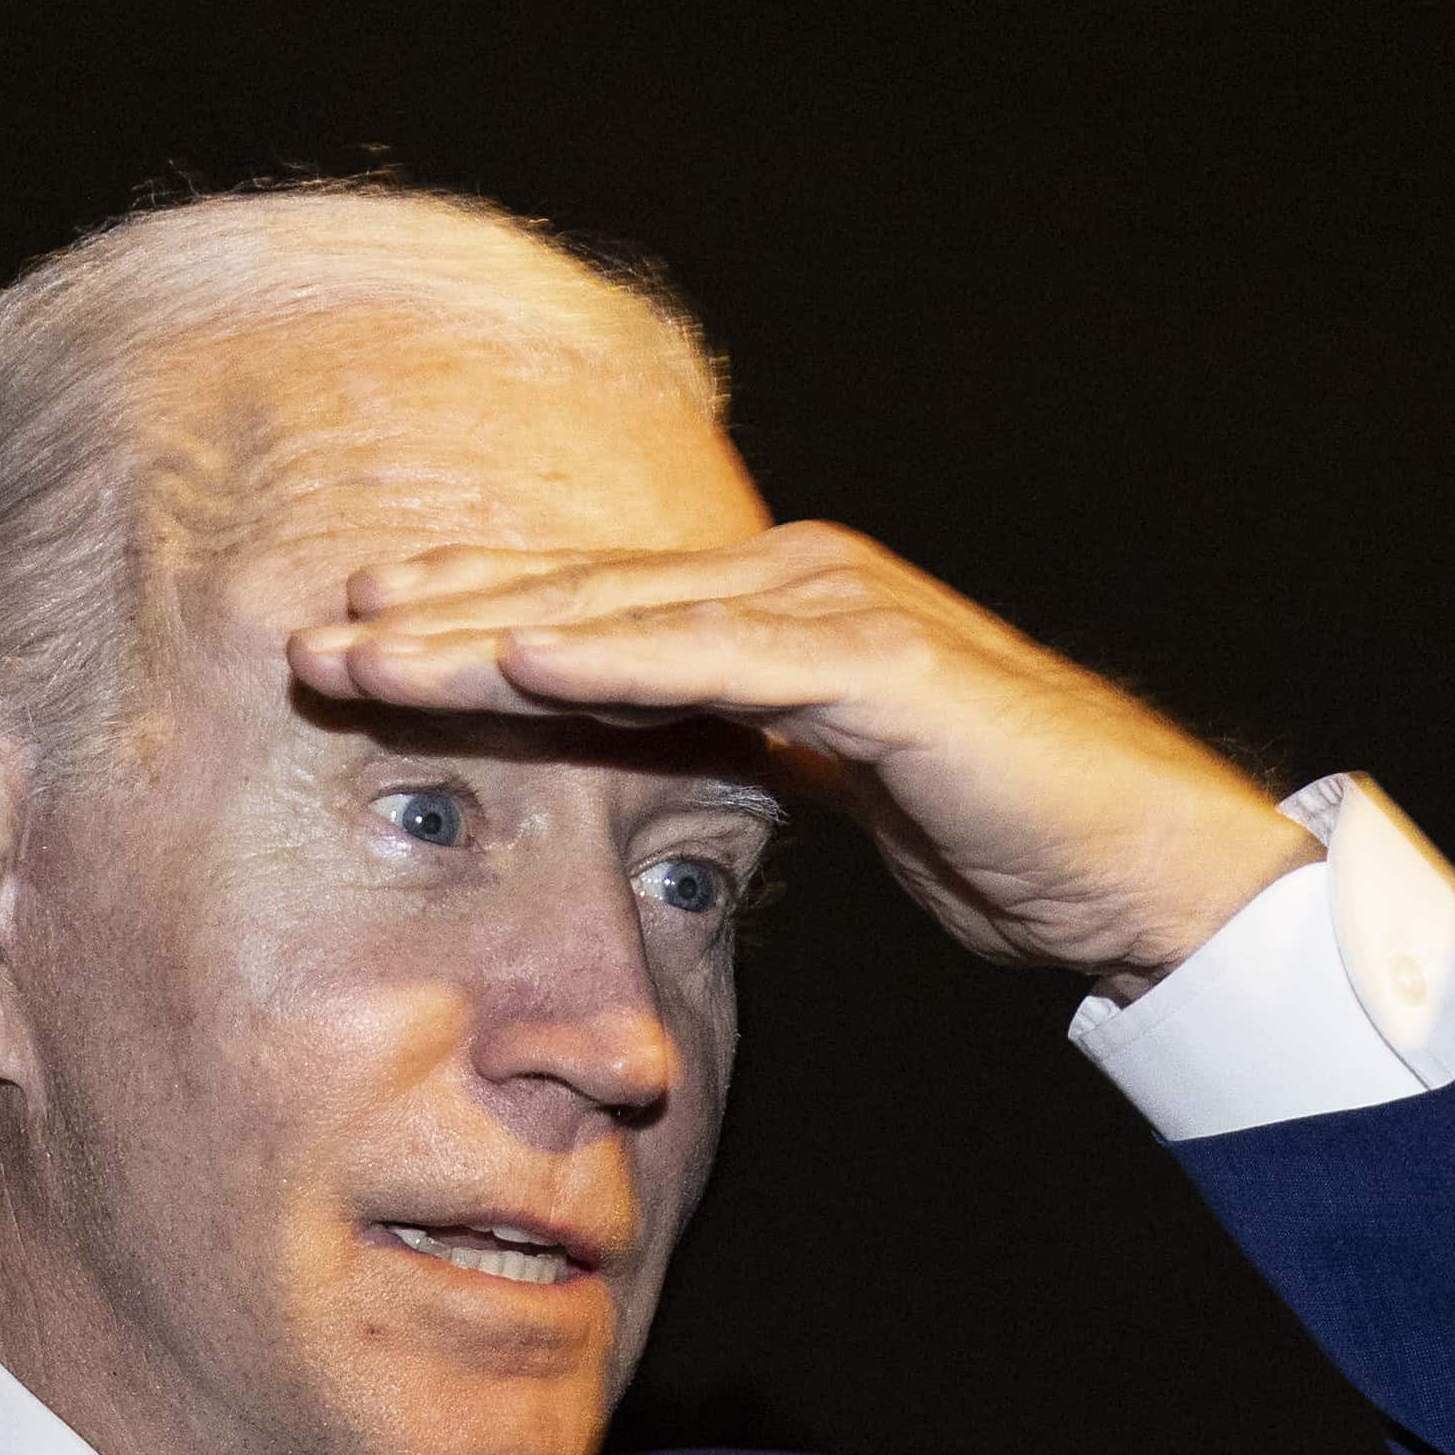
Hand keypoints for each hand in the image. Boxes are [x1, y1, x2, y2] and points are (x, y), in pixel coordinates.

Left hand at [289, 528, 1316, 994]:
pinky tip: (520, 662)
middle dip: (438, 619)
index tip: (349, 651)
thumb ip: (748, 757)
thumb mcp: (838, 794)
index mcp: (775, 619)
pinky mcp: (880, 666)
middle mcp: (794, 587)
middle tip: (305, 639)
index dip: (465, 629)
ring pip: (627, 617)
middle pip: (582, 601)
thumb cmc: (1008, 840)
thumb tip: (663, 772)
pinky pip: (722, 657)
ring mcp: (837, 612)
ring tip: (369, 650)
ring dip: (486, 632)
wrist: (1150, 868)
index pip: (590, 621)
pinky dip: (617, 657)